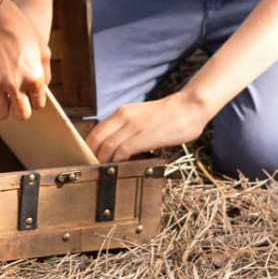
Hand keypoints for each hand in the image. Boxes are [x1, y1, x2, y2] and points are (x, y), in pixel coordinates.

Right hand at [0, 0, 50, 120]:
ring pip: (0, 114)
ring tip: (2, 95)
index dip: (34, 99)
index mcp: (34, 78)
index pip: (38, 105)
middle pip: (21, 115)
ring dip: (2, 106)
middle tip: (17, 100)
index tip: (29, 93)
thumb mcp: (43, 50)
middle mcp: (15, 84)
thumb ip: (44, 74)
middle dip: (20, 109)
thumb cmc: (22, 31)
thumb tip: (40, 90)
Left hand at [87, 88, 211, 162]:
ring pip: (107, 146)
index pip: (96, 130)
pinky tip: (118, 168)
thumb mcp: (141, 116)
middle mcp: (124, 116)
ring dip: (102, 161)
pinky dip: (117, 161)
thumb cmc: (169, 115)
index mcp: (122, 112)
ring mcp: (134, 126)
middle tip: (91, 169)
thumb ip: (128, 127)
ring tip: (102, 171)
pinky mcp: (145, 136)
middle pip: (97, 138)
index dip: (89, 147)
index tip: (88, 159)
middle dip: (91, 156)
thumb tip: (117, 145)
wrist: (189, 107)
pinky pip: (123, 150)